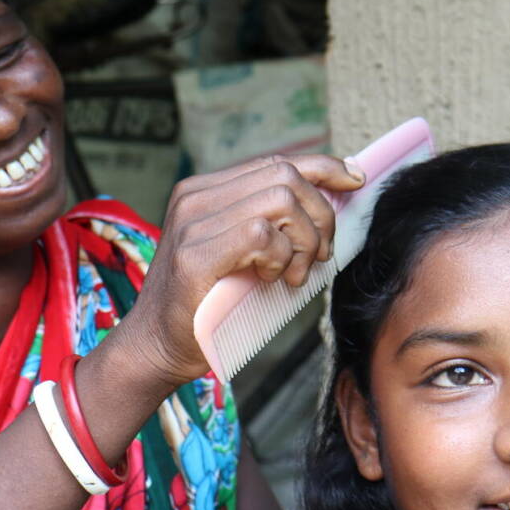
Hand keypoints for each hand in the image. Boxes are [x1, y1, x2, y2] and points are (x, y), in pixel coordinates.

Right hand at [102, 153, 365, 389]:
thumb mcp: (240, 254)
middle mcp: (195, 197)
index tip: (354, 181)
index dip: (323, 168)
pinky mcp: (195, 255)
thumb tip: (331, 205)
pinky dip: (281, 258)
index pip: (275, 161)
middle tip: (318, 257)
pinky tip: (271, 280)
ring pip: (280, 200)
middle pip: (285, 176)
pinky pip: (262, 235)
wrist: (155, 348)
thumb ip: (270, 225)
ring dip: (302, 240)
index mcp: (204, 191)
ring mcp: (192, 223)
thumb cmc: (204, 307)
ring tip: (294, 274)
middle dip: (319, 216)